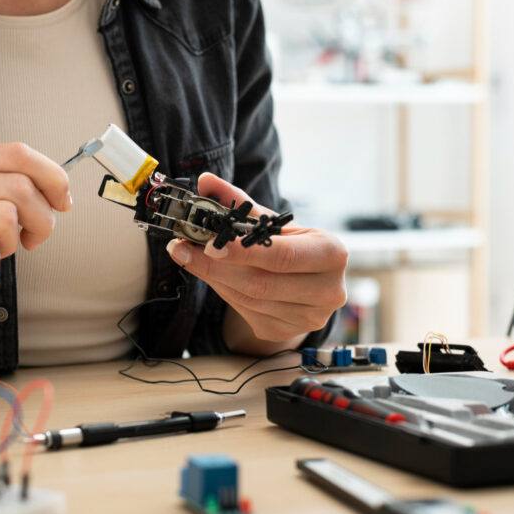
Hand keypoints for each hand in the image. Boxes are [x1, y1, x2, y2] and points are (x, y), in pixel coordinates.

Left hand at [166, 173, 346, 348]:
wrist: (308, 281)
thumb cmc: (292, 245)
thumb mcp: (273, 222)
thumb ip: (240, 202)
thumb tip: (206, 181)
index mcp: (331, 254)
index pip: (281, 256)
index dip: (242, 252)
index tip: (208, 243)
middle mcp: (328, 291)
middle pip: (260, 283)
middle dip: (214, 266)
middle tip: (182, 250)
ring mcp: (309, 318)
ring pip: (248, 300)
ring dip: (213, 278)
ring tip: (189, 257)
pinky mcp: (286, 332)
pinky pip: (245, 313)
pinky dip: (223, 292)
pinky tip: (213, 276)